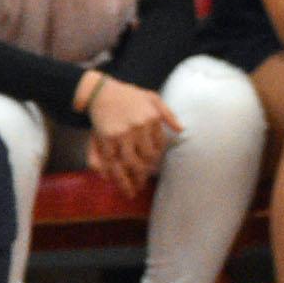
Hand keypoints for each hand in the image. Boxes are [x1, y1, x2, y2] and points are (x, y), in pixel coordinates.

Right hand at [84, 76, 179, 196]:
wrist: (102, 91)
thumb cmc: (129, 95)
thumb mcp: (153, 98)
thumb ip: (168, 114)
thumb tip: (182, 130)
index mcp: (152, 119)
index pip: (159, 146)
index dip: (155, 159)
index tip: (152, 168)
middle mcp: (139, 127)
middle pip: (145, 158)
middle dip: (144, 174)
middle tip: (141, 184)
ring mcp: (122, 134)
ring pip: (129, 163)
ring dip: (129, 180)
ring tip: (131, 191)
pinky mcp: (106, 138)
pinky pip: (111, 160)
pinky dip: (112, 173)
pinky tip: (113, 180)